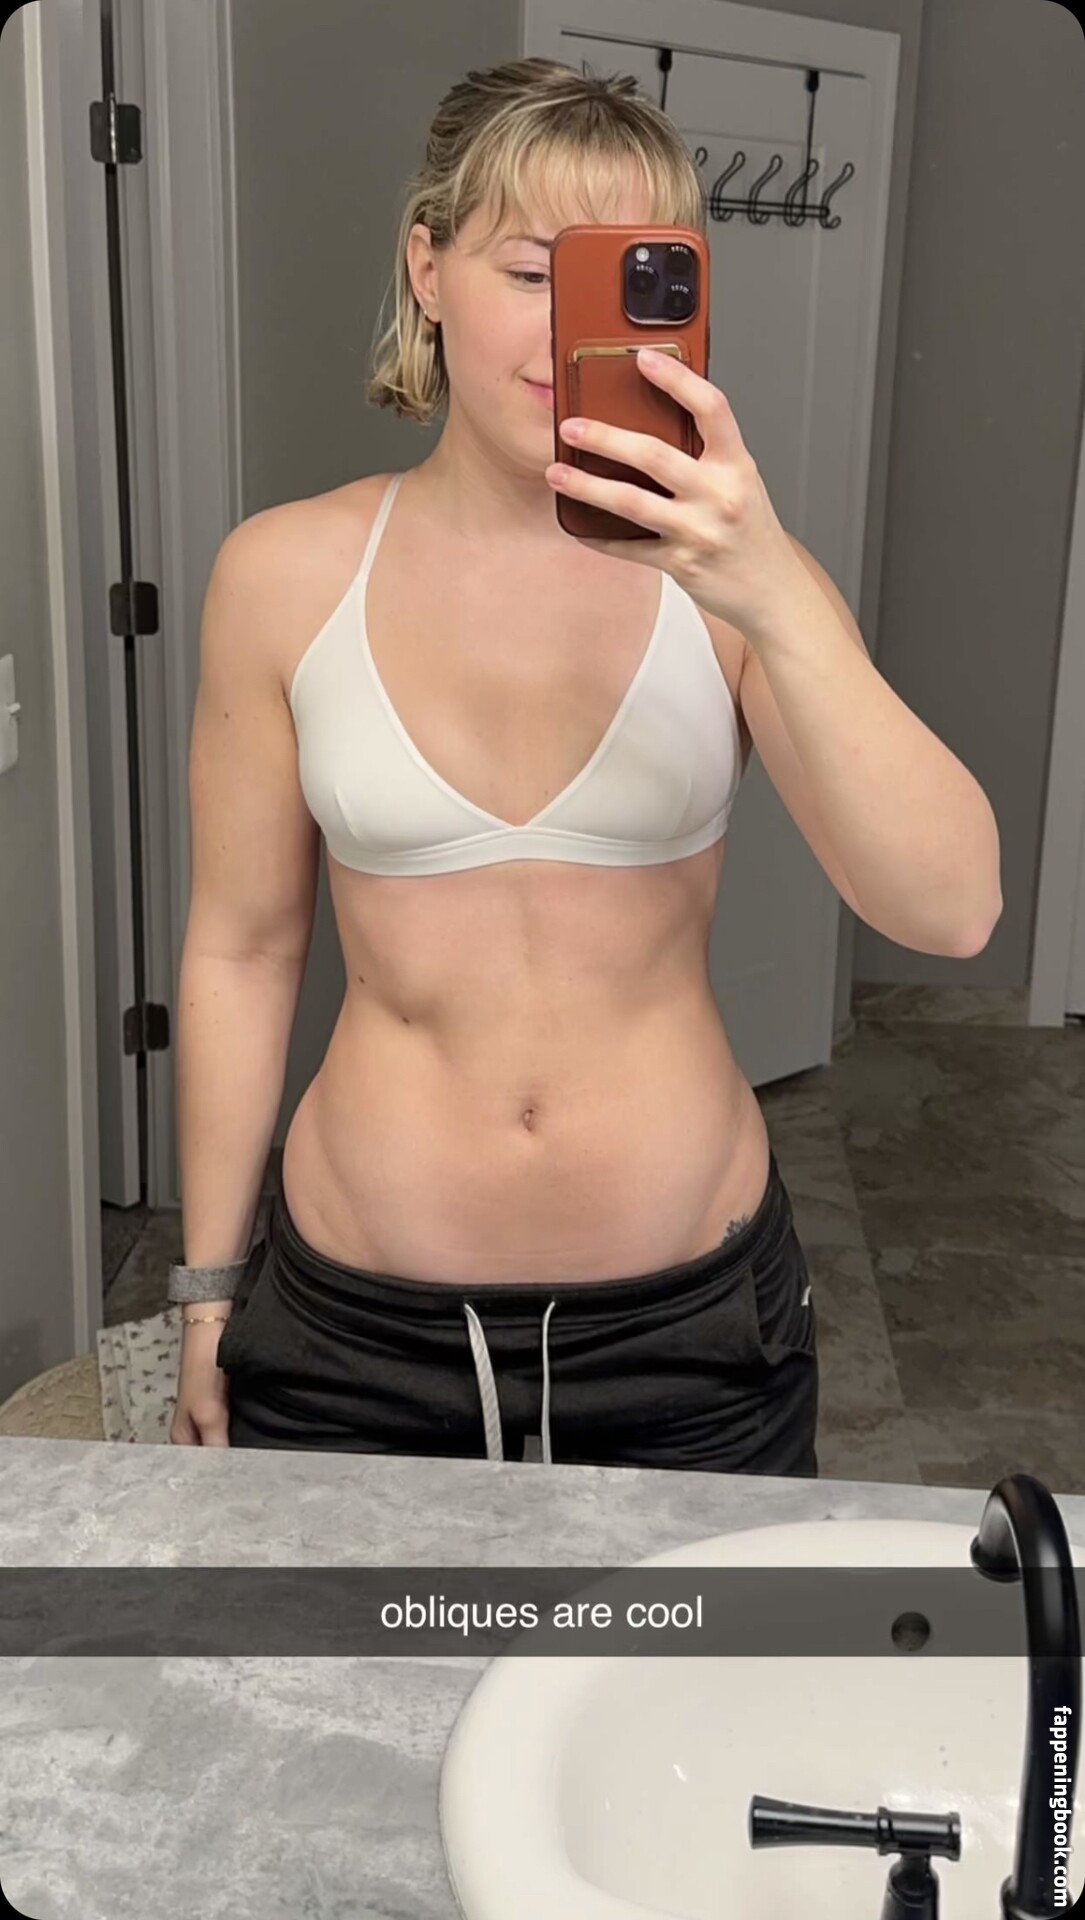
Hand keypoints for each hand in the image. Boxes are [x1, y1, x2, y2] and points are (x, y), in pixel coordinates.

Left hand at [545, 348, 800, 635]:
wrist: (773, 591)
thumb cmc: (750, 531)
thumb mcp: (740, 482)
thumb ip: (705, 454)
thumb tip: (649, 421)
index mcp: (736, 465)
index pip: (710, 408)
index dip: (677, 379)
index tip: (643, 358)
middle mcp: (719, 495)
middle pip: (653, 455)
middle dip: (605, 437)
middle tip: (570, 427)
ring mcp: (699, 532)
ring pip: (631, 502)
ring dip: (587, 486)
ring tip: (556, 474)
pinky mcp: (681, 564)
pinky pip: (629, 548)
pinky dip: (599, 536)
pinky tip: (577, 524)